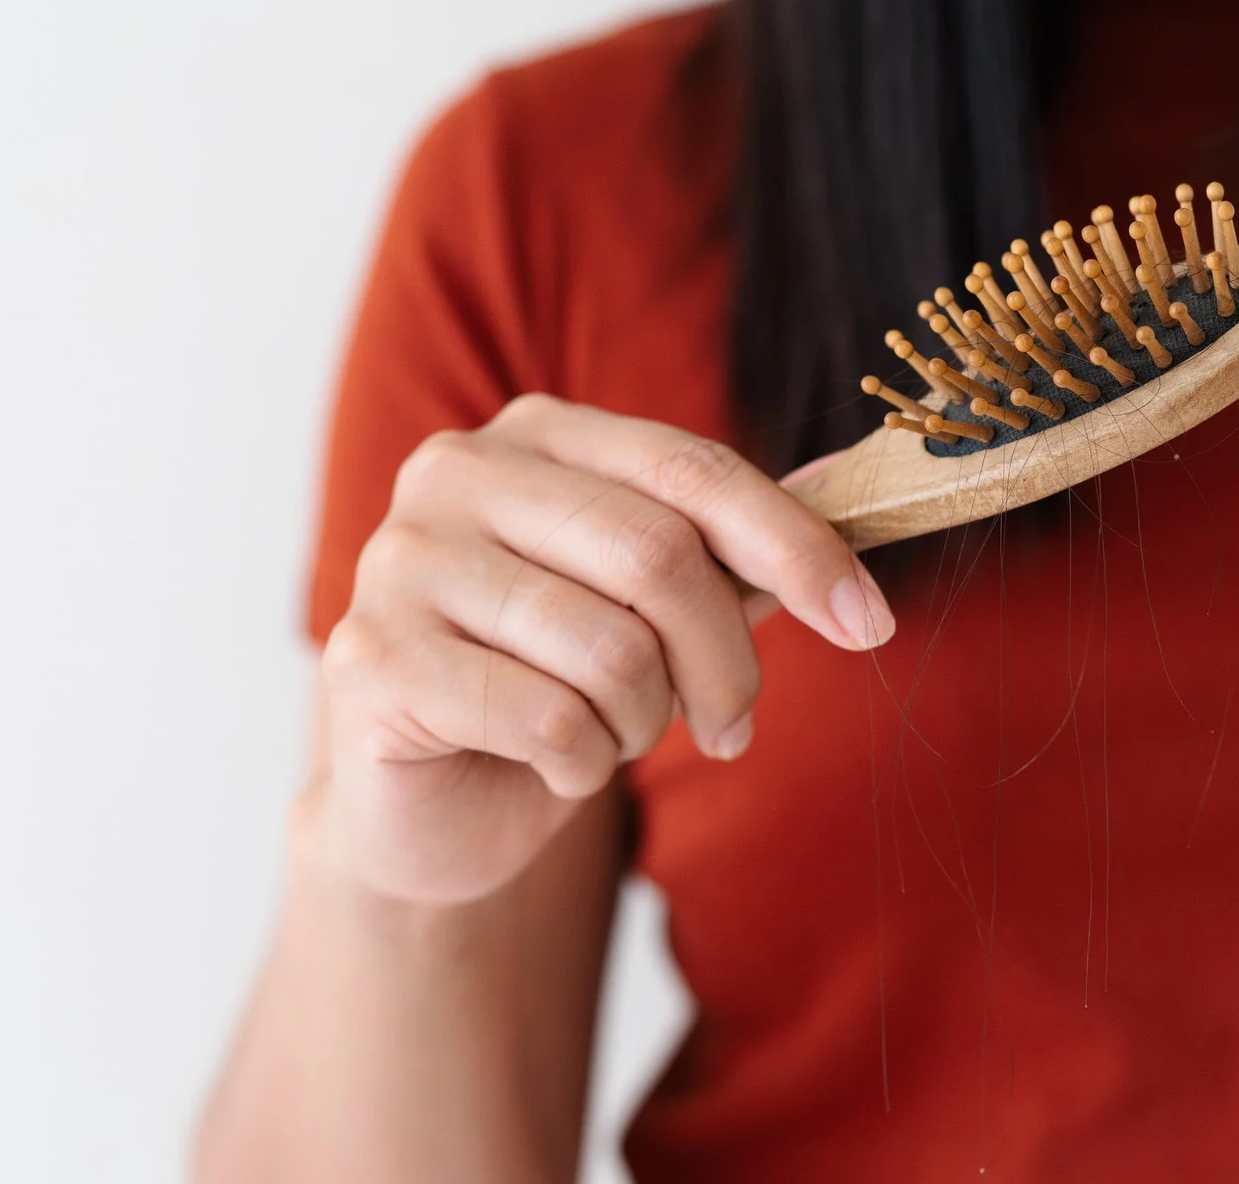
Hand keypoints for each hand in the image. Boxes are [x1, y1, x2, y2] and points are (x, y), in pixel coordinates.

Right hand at [314, 394, 892, 905]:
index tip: (867, 622)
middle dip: (725, 661)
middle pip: (659, 556)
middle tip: (732, 724)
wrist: (424, 805)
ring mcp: (400, 561)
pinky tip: (551, 764)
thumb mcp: (651, 605)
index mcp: (536, 434)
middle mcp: (457, 473)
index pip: (694, 470)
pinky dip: (582, 764)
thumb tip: (856, 479)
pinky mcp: (370, 661)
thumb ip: (734, 544)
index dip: (797, 548)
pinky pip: (549, 720)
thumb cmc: (549, 684)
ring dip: (646, 721)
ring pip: (610, 649)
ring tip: (612, 734)